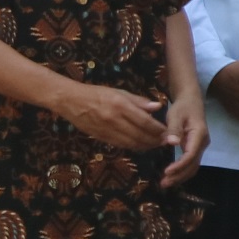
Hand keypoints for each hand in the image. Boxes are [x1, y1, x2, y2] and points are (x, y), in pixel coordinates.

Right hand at [52, 81, 169, 149]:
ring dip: (145, 146)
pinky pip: (121, 145)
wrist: (70, 101)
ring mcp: (107, 130)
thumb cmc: (96, 93)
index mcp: (120, 105)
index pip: (146, 122)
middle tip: (164, 141)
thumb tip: (158, 107)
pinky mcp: (101, 137)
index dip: (159, 129)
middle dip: (155, 140)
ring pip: (131, 143)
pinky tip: (140, 145)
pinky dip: (133, 147)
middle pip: (140, 135)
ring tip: (154, 145)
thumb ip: (139, 101)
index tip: (168, 131)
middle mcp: (114, 119)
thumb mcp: (118, 92)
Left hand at [162, 89, 207, 186]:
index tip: (166, 172)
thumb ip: (174, 129)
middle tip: (163, 184)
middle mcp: (202, 143)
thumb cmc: (183, 107)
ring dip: (180, 176)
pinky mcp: (195, 148)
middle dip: (179, 175)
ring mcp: (200, 146)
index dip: (180, 165)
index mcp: (199, 135)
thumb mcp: (176, 115)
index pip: (191, 154)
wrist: (191, 102)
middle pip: (193, 164)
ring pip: (193, 166)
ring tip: (165, 183)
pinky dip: (181, 171)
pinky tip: (170, 176)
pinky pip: (190, 163)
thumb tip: (172, 143)